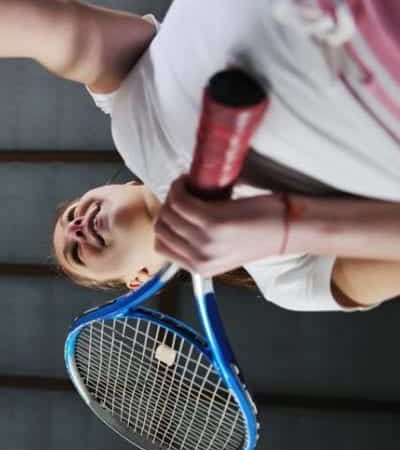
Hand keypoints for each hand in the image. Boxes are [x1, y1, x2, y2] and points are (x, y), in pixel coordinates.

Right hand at [154, 175, 286, 275]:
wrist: (289, 229)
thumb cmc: (263, 233)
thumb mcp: (225, 251)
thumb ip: (201, 245)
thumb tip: (177, 220)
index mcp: (200, 268)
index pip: (161, 247)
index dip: (164, 225)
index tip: (173, 210)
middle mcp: (199, 258)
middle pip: (162, 228)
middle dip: (166, 207)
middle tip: (180, 194)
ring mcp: (204, 242)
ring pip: (168, 213)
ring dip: (173, 194)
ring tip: (185, 185)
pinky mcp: (212, 222)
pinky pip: (181, 201)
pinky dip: (180, 187)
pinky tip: (189, 181)